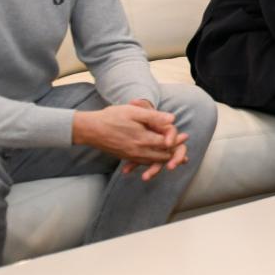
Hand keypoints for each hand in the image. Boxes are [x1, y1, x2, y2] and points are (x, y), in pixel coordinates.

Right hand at [72, 102, 187, 180]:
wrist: (90, 129)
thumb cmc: (112, 117)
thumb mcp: (134, 112)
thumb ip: (154, 116)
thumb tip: (172, 118)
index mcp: (143, 139)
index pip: (167, 144)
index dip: (177, 140)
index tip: (185, 136)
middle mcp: (138, 151)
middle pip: (163, 156)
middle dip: (174, 153)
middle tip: (183, 148)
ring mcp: (131, 155)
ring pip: (153, 161)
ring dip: (164, 159)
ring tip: (175, 156)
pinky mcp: (125, 157)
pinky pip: (142, 162)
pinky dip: (152, 162)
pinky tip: (155, 158)